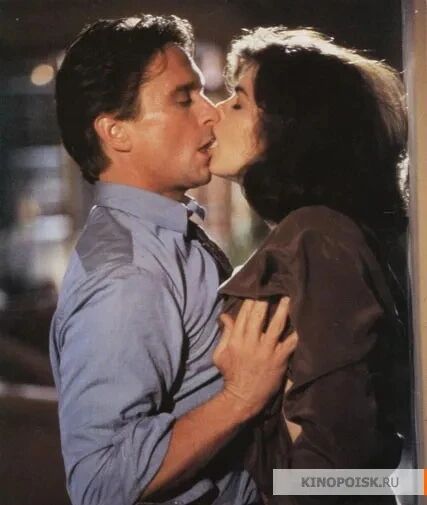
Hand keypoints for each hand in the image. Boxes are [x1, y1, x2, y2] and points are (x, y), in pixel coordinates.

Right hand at [213, 297, 297, 420]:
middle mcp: (251, 342)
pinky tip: (303, 322)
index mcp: (236, 339)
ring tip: (288, 297)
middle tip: (273, 286)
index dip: (250, 299)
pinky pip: (290, 343)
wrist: (243, 398)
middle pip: (259, 315)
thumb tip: (225, 315)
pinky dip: (297, 333)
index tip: (257, 288)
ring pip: (276, 325)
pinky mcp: (279, 359)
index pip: (243, 314)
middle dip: (265, 299)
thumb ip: (225, 334)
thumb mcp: (220, 354)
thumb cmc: (231, 374)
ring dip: (283, 309)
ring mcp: (267, 350)